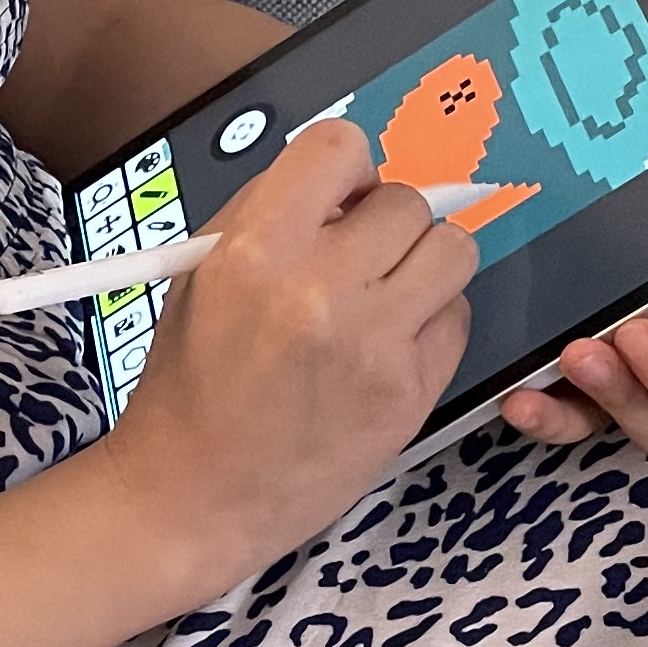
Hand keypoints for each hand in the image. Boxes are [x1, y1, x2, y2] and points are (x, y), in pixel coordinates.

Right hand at [98, 120, 477, 595]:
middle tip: (355, 259)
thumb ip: (268, 216)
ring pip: (453, 250)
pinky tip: (384, 350)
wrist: (195, 498)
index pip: (340, 148)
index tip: (338, 198)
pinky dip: (430, 324)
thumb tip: (345, 186)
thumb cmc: (189, 386)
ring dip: (422, 264)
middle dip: (384, 224)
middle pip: (406, 202)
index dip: (346, 170)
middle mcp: (321, 288)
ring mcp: (375, 344)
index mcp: (257, 249)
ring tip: (382, 298)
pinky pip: (458, 318)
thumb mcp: (200, 276)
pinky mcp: (412, 392)